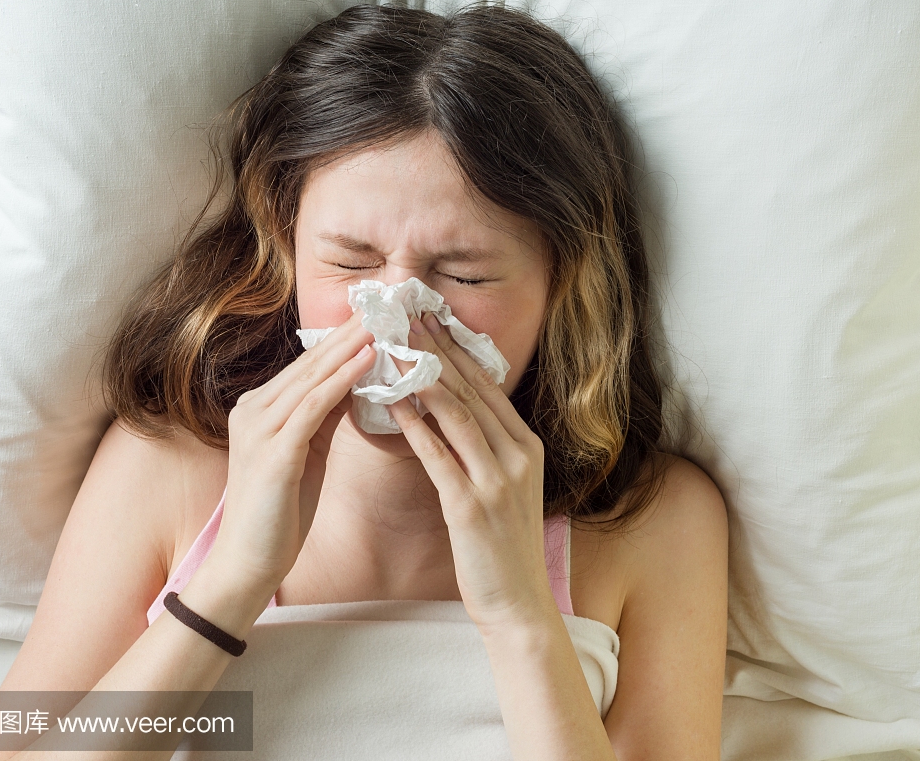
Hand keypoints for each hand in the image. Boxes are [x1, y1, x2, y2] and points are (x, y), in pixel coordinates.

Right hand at [207, 309, 375, 595]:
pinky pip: (313, 406)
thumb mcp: (306, 455)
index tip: (379, 312)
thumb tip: (354, 384)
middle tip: (388, 299)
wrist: (246, 564)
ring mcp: (260, 428)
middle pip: (312, 361)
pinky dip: (341, 380)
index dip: (345, 337)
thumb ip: (323, 418)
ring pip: (313, 376)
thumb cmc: (279, 515)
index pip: (310, 364)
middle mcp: (254, 409)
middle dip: (352, 330)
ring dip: (352, 345)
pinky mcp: (273, 452)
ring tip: (385, 318)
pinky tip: (367, 360)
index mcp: (261, 409)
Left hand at [387, 313, 554, 633]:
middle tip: (407, 315)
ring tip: (396, 346)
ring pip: (459, 414)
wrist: (517, 604)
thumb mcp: (505, 488)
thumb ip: (486, 448)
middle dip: (439, 349)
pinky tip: (392, 403)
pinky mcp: (472, 506)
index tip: (430, 318)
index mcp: (526, 447)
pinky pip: (439, 456)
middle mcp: (518, 456)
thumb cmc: (501, 547)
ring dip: (425, 377)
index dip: (458, 348)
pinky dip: (416, 426)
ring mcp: (498, 481)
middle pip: (474, 390)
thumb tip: (451, 409)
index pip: (489, 385)